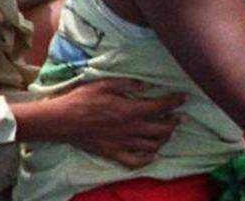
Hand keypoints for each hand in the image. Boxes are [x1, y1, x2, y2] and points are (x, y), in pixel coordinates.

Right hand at [49, 78, 184, 168]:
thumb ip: (128, 84)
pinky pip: (135, 161)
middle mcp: (130, 129)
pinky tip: (152, 154)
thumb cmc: (82, 99)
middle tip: (179, 116)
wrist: (61, 120)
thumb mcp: (105, 83)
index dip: (175, 102)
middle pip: (161, 129)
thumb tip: (146, 84)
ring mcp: (122, 143)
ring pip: (152, 145)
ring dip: (164, 138)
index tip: (183, 97)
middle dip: (174, 122)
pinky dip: (147, 159)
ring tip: (167, 131)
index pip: (160, 106)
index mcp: (130, 110)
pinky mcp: (113, 153)